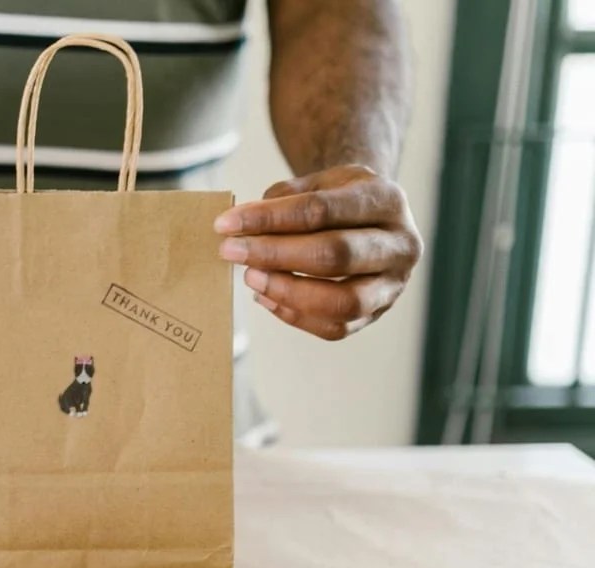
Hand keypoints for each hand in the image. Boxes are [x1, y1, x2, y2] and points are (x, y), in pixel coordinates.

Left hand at [212, 164, 422, 340]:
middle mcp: (400, 243)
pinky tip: (265, 297)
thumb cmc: (337, 200)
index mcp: (385, 199)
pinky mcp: (377, 313)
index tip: (226, 224)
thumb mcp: (316, 182)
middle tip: (231, 252)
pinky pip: (334, 327)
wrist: (372, 219)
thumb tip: (241, 227)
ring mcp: (394, 284)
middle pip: (335, 255)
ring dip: (287, 291)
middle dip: (274, 255)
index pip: (320, 209)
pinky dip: (293, 315)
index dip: (268, 218)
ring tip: (251, 277)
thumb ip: (282, 199)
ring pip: (342, 301)